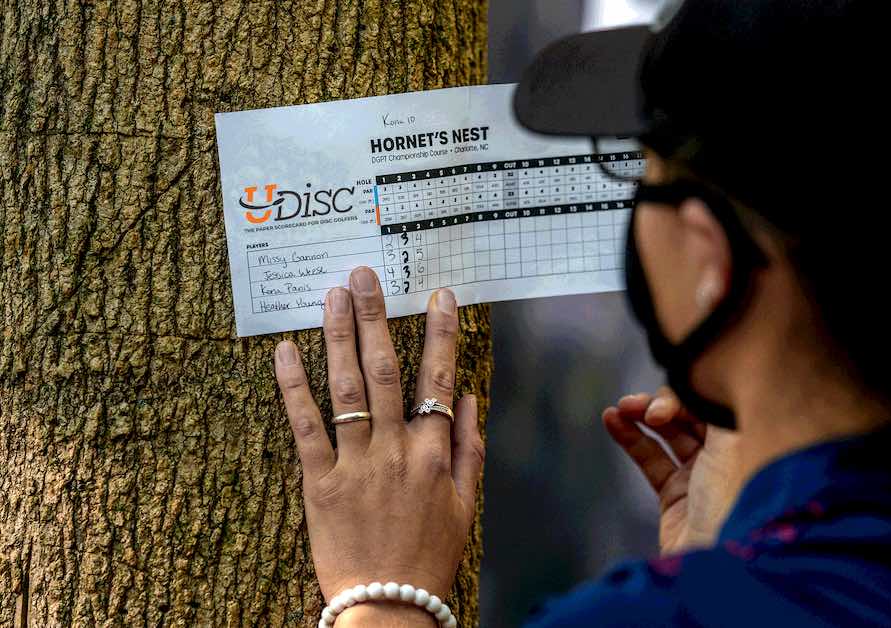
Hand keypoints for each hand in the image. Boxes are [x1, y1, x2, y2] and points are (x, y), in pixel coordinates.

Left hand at [273, 267, 483, 624]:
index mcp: (433, 453)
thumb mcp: (464, 504)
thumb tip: (465, 395)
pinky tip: (286, 352)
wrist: (389, 606)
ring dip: (339, 337)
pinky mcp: (319, 483)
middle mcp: (395, 450)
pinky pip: (305, 427)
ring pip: (347, 388)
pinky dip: (294, 388)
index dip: (440, 334)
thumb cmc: (429, 555)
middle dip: (376, 317)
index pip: (438, 379)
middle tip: (365, 275)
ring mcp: (355, 464)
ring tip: (333, 295)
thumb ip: (468, 446)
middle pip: (386, 370)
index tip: (438, 296)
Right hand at [602, 388, 740, 555]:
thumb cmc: (734, 498)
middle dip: (660, 404)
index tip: (664, 407)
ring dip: (641, 416)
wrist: (719, 560)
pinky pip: (650, 459)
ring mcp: (701, 477)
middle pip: (690, 414)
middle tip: (638, 406)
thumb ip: (713, 405)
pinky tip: (612, 419)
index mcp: (749, 438)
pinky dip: (630, 438)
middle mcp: (728, 456)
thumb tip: (700, 376)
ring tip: (619, 407)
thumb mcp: (729, 440)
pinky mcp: (675, 497)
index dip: (685, 395)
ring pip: (667, 434)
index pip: (713, 401)